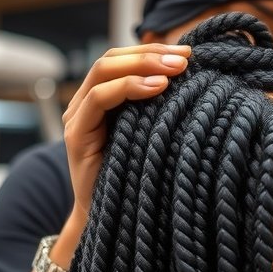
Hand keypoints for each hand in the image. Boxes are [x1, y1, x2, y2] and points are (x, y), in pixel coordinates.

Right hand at [62, 43, 190, 223]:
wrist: (116, 221)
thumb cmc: (140, 180)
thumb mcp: (154, 135)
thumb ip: (161, 109)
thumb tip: (196, 81)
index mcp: (103, 98)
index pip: (123, 59)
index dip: (153, 50)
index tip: (188, 55)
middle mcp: (85, 103)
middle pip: (112, 58)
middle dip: (151, 53)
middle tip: (185, 58)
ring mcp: (77, 118)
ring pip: (103, 71)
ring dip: (142, 65)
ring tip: (175, 70)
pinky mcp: (76, 136)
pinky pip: (98, 99)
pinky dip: (128, 87)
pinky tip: (157, 88)